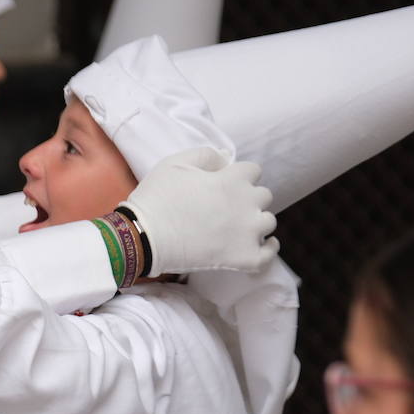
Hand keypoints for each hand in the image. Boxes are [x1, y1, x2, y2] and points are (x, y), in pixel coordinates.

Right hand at [122, 146, 277, 273]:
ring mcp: (247, 232)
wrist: (144, 236)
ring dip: (256, 221)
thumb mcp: (175, 163)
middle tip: (226, 207)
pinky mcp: (243, 258)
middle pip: (263, 196)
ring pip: (267, 222)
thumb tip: (227, 157)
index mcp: (232, 179)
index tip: (225, 183)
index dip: (239, 176)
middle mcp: (246, 203)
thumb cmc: (157, 197)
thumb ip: (206, 155)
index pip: (253, 171)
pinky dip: (269, 248)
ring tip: (237, 227)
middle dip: (248, 198)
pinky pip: (268, 254)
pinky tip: (263, 244)